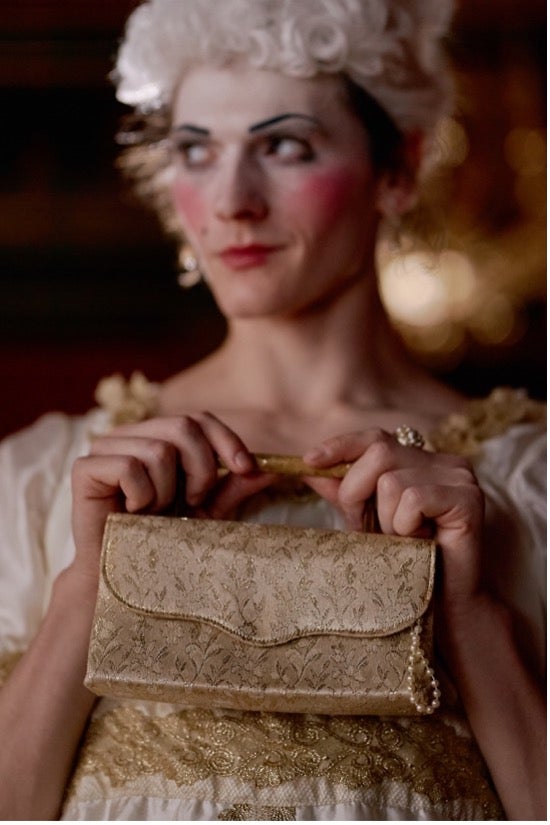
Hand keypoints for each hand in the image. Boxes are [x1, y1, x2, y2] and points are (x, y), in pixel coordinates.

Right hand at [70, 413, 272, 582]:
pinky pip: (129, 467)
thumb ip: (233, 486)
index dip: (226, 439)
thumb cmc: (163, 539)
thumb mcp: (208, 510)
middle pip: (182, 426)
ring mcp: (104, 448)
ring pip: (158, 450)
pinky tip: (133, 514)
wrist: (120, 577)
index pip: (198, 418)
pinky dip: (141, 496)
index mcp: (158, 436)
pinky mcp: (84, 468)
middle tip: (194, 502)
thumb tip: (270, 468)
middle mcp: (130, 434)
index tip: (247, 469)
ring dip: (167, 491)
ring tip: (156, 512)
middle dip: (202, 469)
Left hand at [303, 428, 484, 616]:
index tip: (309, 461)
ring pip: (392, 481)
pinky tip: (420, 542)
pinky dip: (406, 526)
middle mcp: (445, 462)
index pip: (376, 438)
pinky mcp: (469, 499)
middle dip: (357, 492)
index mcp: (423, 461)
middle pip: (379, 452)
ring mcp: (461, 478)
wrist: (444, 608)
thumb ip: (343, 490)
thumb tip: (308, 465)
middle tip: (368, 529)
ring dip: (386, 520)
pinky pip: (414, 499)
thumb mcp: (365, 521)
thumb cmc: (405, 563)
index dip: (342, 446)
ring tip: (403, 541)